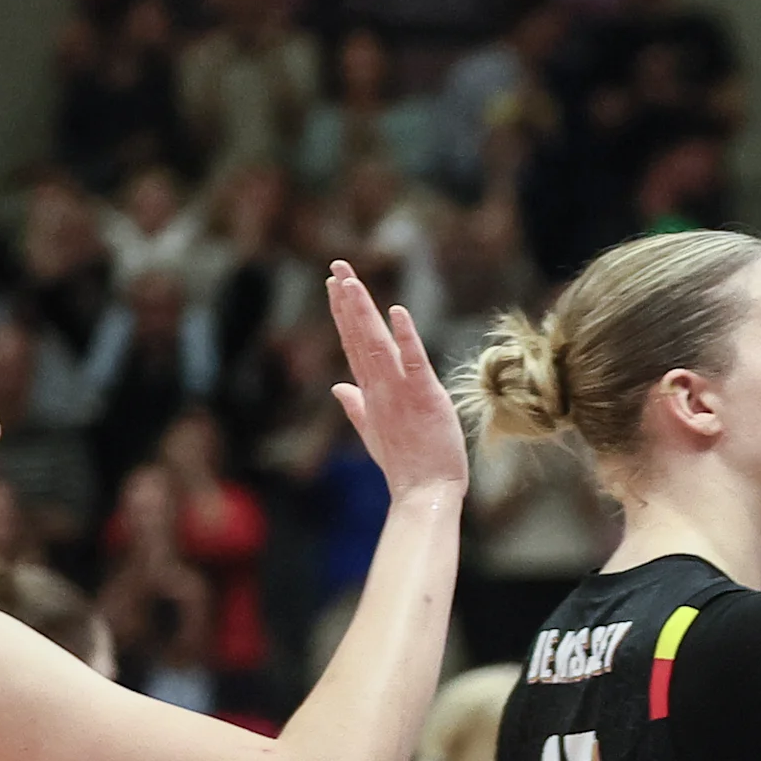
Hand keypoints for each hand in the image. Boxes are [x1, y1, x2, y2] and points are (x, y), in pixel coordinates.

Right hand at [325, 261, 465, 498]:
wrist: (423, 493)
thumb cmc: (404, 465)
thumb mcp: (373, 432)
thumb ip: (355, 406)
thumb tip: (337, 387)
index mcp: (371, 392)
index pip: (353, 344)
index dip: (344, 314)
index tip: (335, 285)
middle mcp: (380, 387)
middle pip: (359, 336)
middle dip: (348, 301)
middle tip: (336, 267)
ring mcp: (399, 391)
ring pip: (376, 344)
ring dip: (364, 312)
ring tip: (350, 281)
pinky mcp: (425, 397)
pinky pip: (414, 362)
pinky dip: (405, 337)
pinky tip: (397, 312)